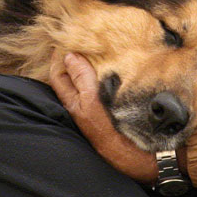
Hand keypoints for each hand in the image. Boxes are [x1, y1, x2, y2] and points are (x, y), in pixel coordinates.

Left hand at [49, 51, 158, 184]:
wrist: (138, 156)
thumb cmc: (110, 132)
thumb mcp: (91, 103)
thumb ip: (80, 80)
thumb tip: (70, 56)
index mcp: (74, 103)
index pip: (58, 75)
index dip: (59, 57)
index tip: (66, 39)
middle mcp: (83, 105)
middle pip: (71, 77)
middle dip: (73, 58)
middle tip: (82, 39)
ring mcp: (97, 108)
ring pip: (87, 81)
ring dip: (90, 65)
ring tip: (97, 48)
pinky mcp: (112, 109)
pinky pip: (102, 87)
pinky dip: (103, 74)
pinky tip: (114, 65)